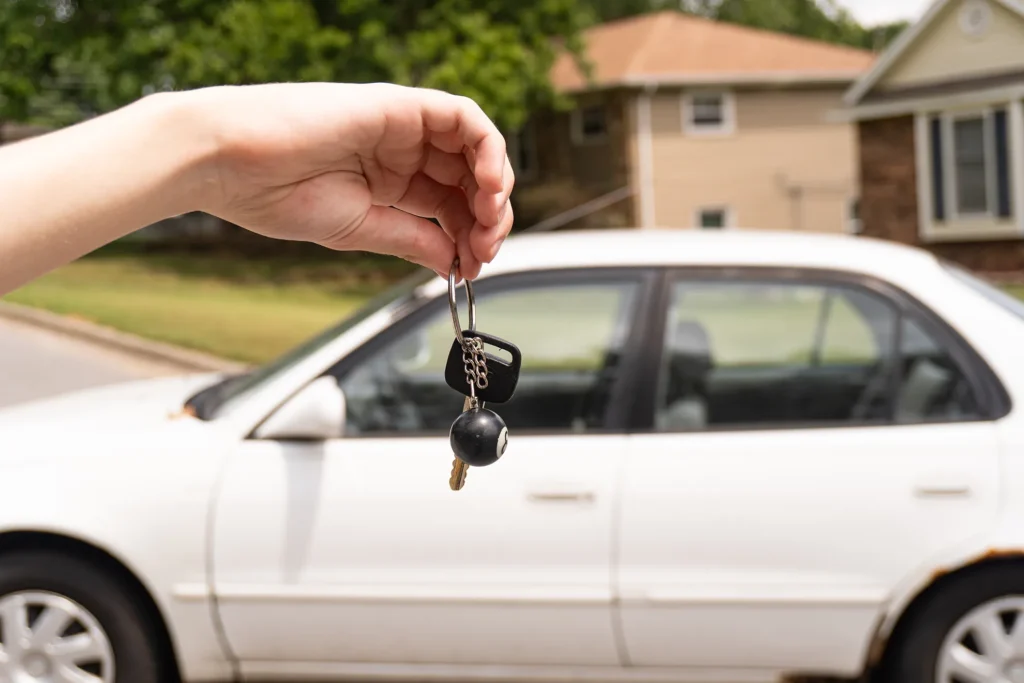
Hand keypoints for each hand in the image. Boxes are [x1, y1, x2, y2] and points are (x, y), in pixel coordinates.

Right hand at [189, 82, 514, 278]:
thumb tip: (456, 262)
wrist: (230, 163)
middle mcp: (400, 152)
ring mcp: (402, 127)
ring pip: (474, 148)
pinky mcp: (400, 105)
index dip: (470, 238)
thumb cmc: (275, 194)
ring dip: (493, 185)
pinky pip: (463, 117)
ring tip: (487, 220)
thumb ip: (412, 240)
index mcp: (388, 182)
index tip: (473, 268)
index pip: (450, 207)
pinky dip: (487, 148)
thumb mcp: (360, 230)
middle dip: (487, 218)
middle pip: (468, 180)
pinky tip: (487, 184)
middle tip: (484, 249)